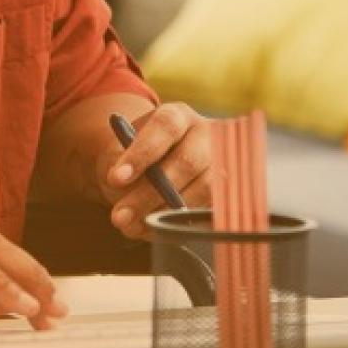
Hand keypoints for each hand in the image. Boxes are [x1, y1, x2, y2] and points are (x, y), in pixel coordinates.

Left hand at [98, 102, 211, 240]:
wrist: (149, 171)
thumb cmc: (132, 158)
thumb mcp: (118, 154)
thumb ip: (118, 167)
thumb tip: (123, 193)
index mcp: (178, 116)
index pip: (165, 126)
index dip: (142, 153)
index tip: (116, 178)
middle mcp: (207, 135)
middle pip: (187, 161)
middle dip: (151, 193)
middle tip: (120, 216)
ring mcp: (224, 163)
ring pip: (205, 189)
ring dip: (167, 213)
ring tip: (133, 227)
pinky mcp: (230, 192)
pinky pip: (213, 210)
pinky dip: (184, 224)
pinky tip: (157, 231)